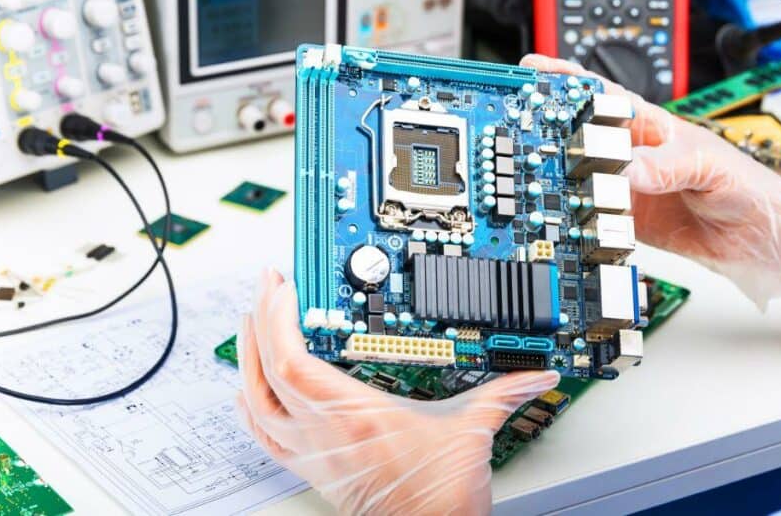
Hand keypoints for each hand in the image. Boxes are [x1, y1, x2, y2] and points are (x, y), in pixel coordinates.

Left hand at [238, 269, 559, 514]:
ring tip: (250, 321)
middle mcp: (324, 433)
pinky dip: (250, 408)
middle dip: (260, 320)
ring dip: (247, 358)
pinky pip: (264, 438)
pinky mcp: (314, 470)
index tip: (284, 285)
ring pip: (256, 401)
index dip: (278, 318)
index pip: (293, 359)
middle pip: (267, 371)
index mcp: (355, 414)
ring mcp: (314, 453)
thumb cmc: (441, 497)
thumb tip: (534, 373)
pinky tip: (247, 391)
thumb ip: (504, 392)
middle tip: (267, 286)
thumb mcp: (473, 430)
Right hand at [521, 54, 780, 307]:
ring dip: (560, 178)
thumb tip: (629, 169)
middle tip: (522, 133)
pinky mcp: (631, 222)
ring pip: (583, 177)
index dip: (568, 79)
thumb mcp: (710, 166)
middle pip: (583, 136)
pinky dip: (579, 217)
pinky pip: (596, 216)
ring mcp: (630, 188)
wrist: (763, 239)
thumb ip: (669, 166)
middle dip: (551, 130)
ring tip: (537, 176)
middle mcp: (636, 155)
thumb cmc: (749, 187)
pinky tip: (565, 215)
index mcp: (655, 127)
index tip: (534, 69)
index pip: (605, 96)